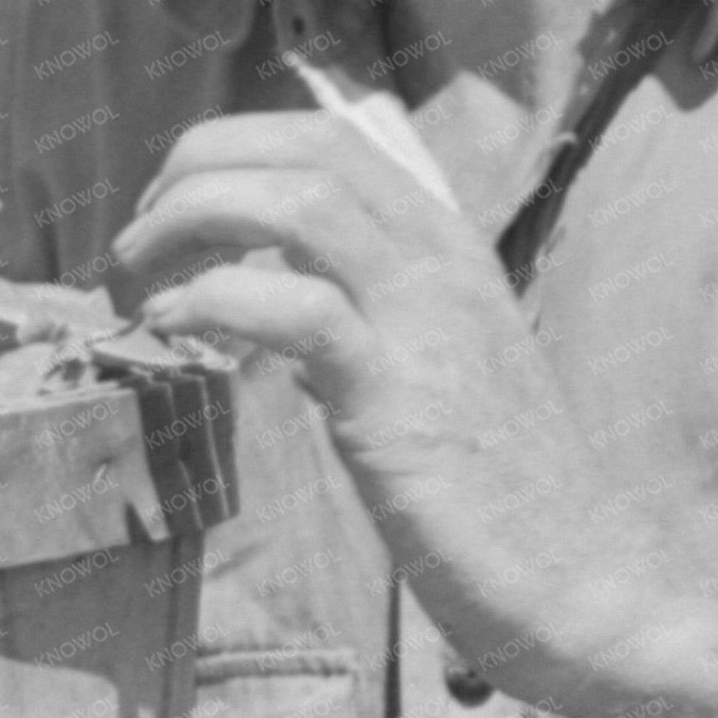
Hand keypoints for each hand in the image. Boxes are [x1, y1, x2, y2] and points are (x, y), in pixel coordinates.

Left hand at [114, 112, 664, 688]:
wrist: (582, 580)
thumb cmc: (497, 489)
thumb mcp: (429, 367)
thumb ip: (358, 316)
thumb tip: (267, 300)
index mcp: (444, 244)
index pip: (326, 138)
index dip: (228, 151)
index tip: (167, 211)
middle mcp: (439, 258)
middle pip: (304, 147)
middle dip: (196, 170)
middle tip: (136, 243)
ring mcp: (424, 319)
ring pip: (296, 201)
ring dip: (189, 223)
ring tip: (136, 284)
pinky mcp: (399, 395)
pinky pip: (296, 306)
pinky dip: (213, 300)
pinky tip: (172, 330)